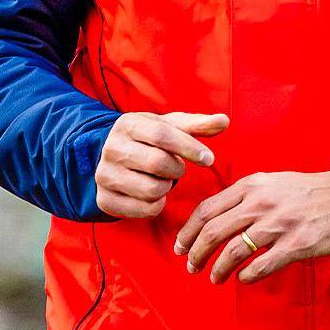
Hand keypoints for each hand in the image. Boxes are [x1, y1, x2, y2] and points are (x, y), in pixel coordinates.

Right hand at [95, 110, 227, 218]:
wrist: (106, 156)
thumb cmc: (147, 138)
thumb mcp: (168, 126)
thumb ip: (197, 124)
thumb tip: (225, 120)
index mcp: (128, 124)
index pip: (163, 135)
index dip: (190, 148)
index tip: (209, 159)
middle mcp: (112, 148)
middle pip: (159, 163)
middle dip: (177, 169)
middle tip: (178, 168)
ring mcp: (104, 175)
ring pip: (152, 190)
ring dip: (167, 188)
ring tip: (163, 179)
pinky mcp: (104, 200)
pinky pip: (144, 209)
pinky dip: (157, 205)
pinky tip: (154, 194)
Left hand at [173, 170, 329, 284]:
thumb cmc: (309, 192)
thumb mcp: (272, 182)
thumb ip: (245, 197)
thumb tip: (217, 218)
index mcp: (251, 186)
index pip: (207, 209)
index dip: (188, 231)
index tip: (180, 246)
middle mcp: (260, 203)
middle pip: (213, 231)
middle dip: (196, 253)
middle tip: (190, 267)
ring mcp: (278, 224)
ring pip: (233, 251)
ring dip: (218, 269)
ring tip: (214, 278)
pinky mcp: (296, 245)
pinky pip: (261, 266)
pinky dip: (246, 276)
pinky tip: (243, 279)